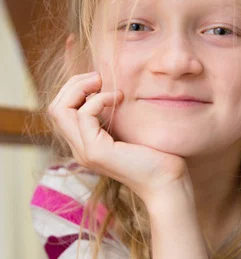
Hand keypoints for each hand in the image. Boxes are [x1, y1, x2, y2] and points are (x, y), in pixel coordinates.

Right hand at [48, 72, 191, 204]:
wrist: (167, 181)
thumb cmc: (157, 155)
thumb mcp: (130, 128)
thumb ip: (114, 114)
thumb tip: (111, 87)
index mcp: (85, 143)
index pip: (61, 109)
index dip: (73, 87)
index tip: (98, 77)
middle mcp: (80, 148)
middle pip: (55, 107)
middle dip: (74, 84)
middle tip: (99, 77)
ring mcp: (85, 151)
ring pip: (60, 109)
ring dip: (81, 88)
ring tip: (104, 84)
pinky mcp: (96, 151)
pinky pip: (84, 114)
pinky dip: (99, 99)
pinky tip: (118, 98)